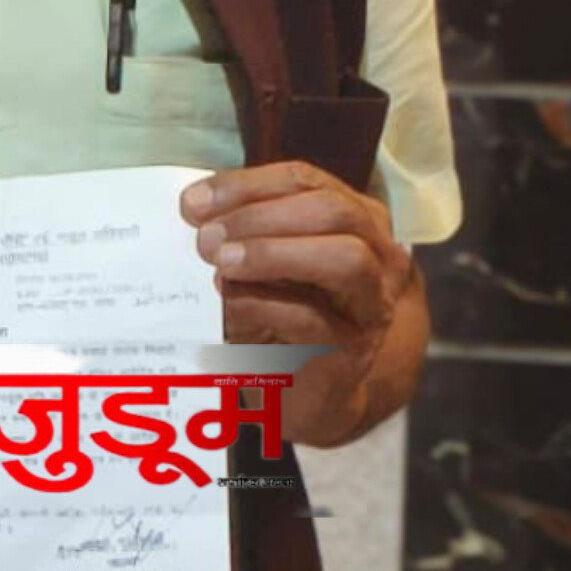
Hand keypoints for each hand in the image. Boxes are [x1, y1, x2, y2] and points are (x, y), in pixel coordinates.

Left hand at [180, 161, 414, 445]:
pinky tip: (229, 306)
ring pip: (345, 259)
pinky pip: (316, 320)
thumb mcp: (260, 259)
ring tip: (223, 264)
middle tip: (206, 238)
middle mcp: (377, 253)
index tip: (193, 203)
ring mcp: (373, 302)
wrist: (299, 389)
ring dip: (275, 254)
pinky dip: (265, 306)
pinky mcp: (356, 349)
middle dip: (261, 217)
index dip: (247, 185)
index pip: (305, 180)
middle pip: (333, 211)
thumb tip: (196, 206)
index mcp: (352, 217)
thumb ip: (240, 228)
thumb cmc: (275, 310)